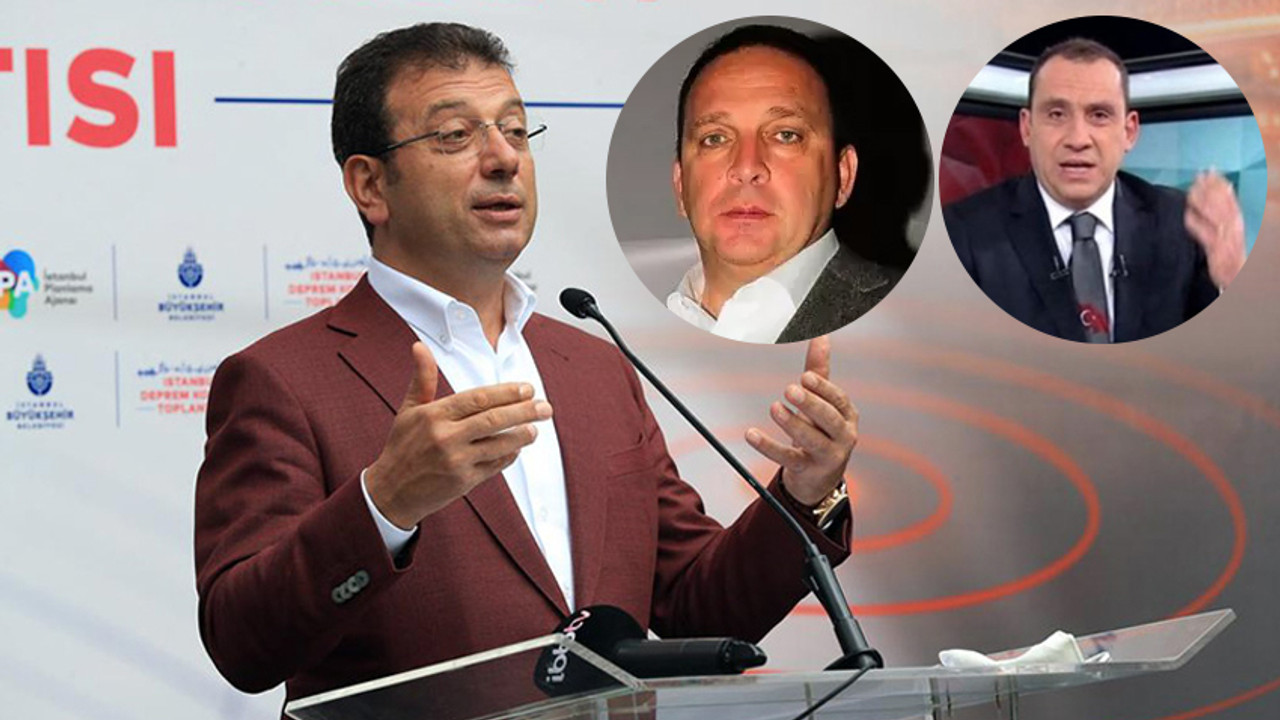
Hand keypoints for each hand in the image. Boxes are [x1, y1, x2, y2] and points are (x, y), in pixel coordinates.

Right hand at [365, 342, 552, 527]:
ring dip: (521, 435)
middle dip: (524, 412)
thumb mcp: (408, 409)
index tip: (527, 389)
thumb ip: (423, 379)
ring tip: (535, 428)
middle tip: (544, 407)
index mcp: (434, 415)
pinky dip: (509, 456)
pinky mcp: (464, 481)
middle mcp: (446, 437)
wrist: (391, 491)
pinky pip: (494, 466)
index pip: (478, 398)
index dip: (506, 392)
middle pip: (494, 420)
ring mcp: (456, 460)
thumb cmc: (402, 447)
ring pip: (498, 444)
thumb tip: (420, 347)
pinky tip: (517, 448)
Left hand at [744, 336, 857, 505]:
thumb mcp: (822, 403)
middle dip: (811, 404)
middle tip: (790, 389)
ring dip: (792, 423)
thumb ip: (820, 371)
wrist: (820, 478)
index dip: (824, 389)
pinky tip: (751, 434)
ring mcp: (827, 457)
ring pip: (811, 440)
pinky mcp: (807, 471)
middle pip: (829, 420)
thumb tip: (821, 336)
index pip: (839, 401)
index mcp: (847, 417)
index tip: (806, 376)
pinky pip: (787, 458)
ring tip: (774, 408)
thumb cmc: (822, 433)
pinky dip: (768, 446)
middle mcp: (842, 437)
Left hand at [1184, 171, 1245, 287]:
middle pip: (1223, 204)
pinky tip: (1188, 214)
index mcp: (1237, 222)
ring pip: (1215, 216)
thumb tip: (1210, 196)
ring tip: (1192, 189)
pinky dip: (1197, 224)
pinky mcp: (1217, 252)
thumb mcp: (1227, 233)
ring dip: (1204, 201)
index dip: (1220, 184)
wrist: (1236, 276)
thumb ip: (1219, 217)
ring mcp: (1225, 240)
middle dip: (1211, 188)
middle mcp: (1234, 229)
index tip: (1210, 171)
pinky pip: (1206, 236)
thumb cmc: (1228, 255)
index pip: (1230, 199)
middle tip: (1199, 175)